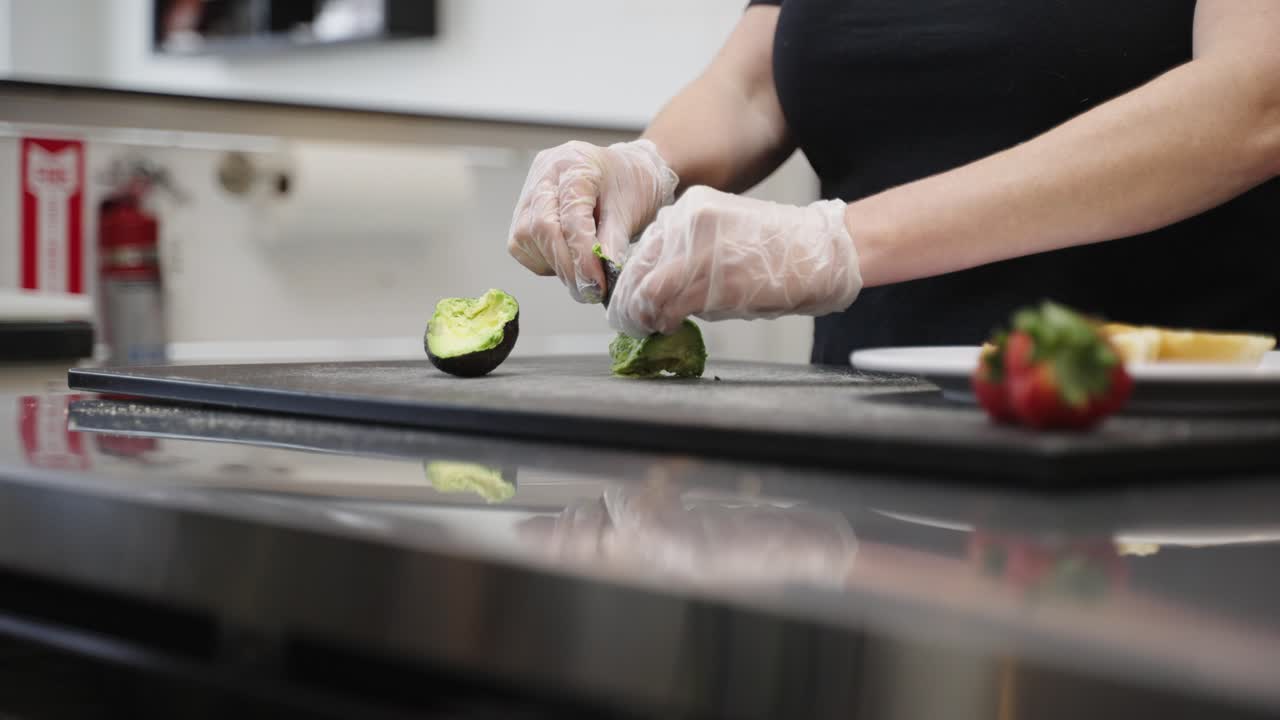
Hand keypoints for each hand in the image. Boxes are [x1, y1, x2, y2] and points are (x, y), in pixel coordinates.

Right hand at [507, 139, 678, 302]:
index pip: (570, 217)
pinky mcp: (521, 211)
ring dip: (554, 266)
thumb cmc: (630, 186)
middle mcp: (545, 174)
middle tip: (589, 291)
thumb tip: (599, 278)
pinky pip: (522, 245)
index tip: (597, 284)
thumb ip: (613, 243)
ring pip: (525, 238)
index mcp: (576, 165)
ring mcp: (528, 191)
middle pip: (540, 227)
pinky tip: (567, 260)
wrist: (624, 172)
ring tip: (582, 274)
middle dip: (565, 266)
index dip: (582, 255)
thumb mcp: (631, 211)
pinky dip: (545, 261)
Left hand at [607, 186, 862, 336]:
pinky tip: (669, 325)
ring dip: (643, 315)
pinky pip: (672, 307)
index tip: (629, 298)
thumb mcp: (725, 231)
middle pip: (637, 269)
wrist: (821, 251)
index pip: (642, 247)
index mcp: (690, 206)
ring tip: (649, 326)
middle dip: (629, 301)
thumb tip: (657, 282)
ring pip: (648, 290)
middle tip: (630, 321)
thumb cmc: (778, 247)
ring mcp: (700, 251)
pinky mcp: (714, 282)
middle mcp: (688, 223)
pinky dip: (664, 321)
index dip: (631, 279)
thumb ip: (689, 249)